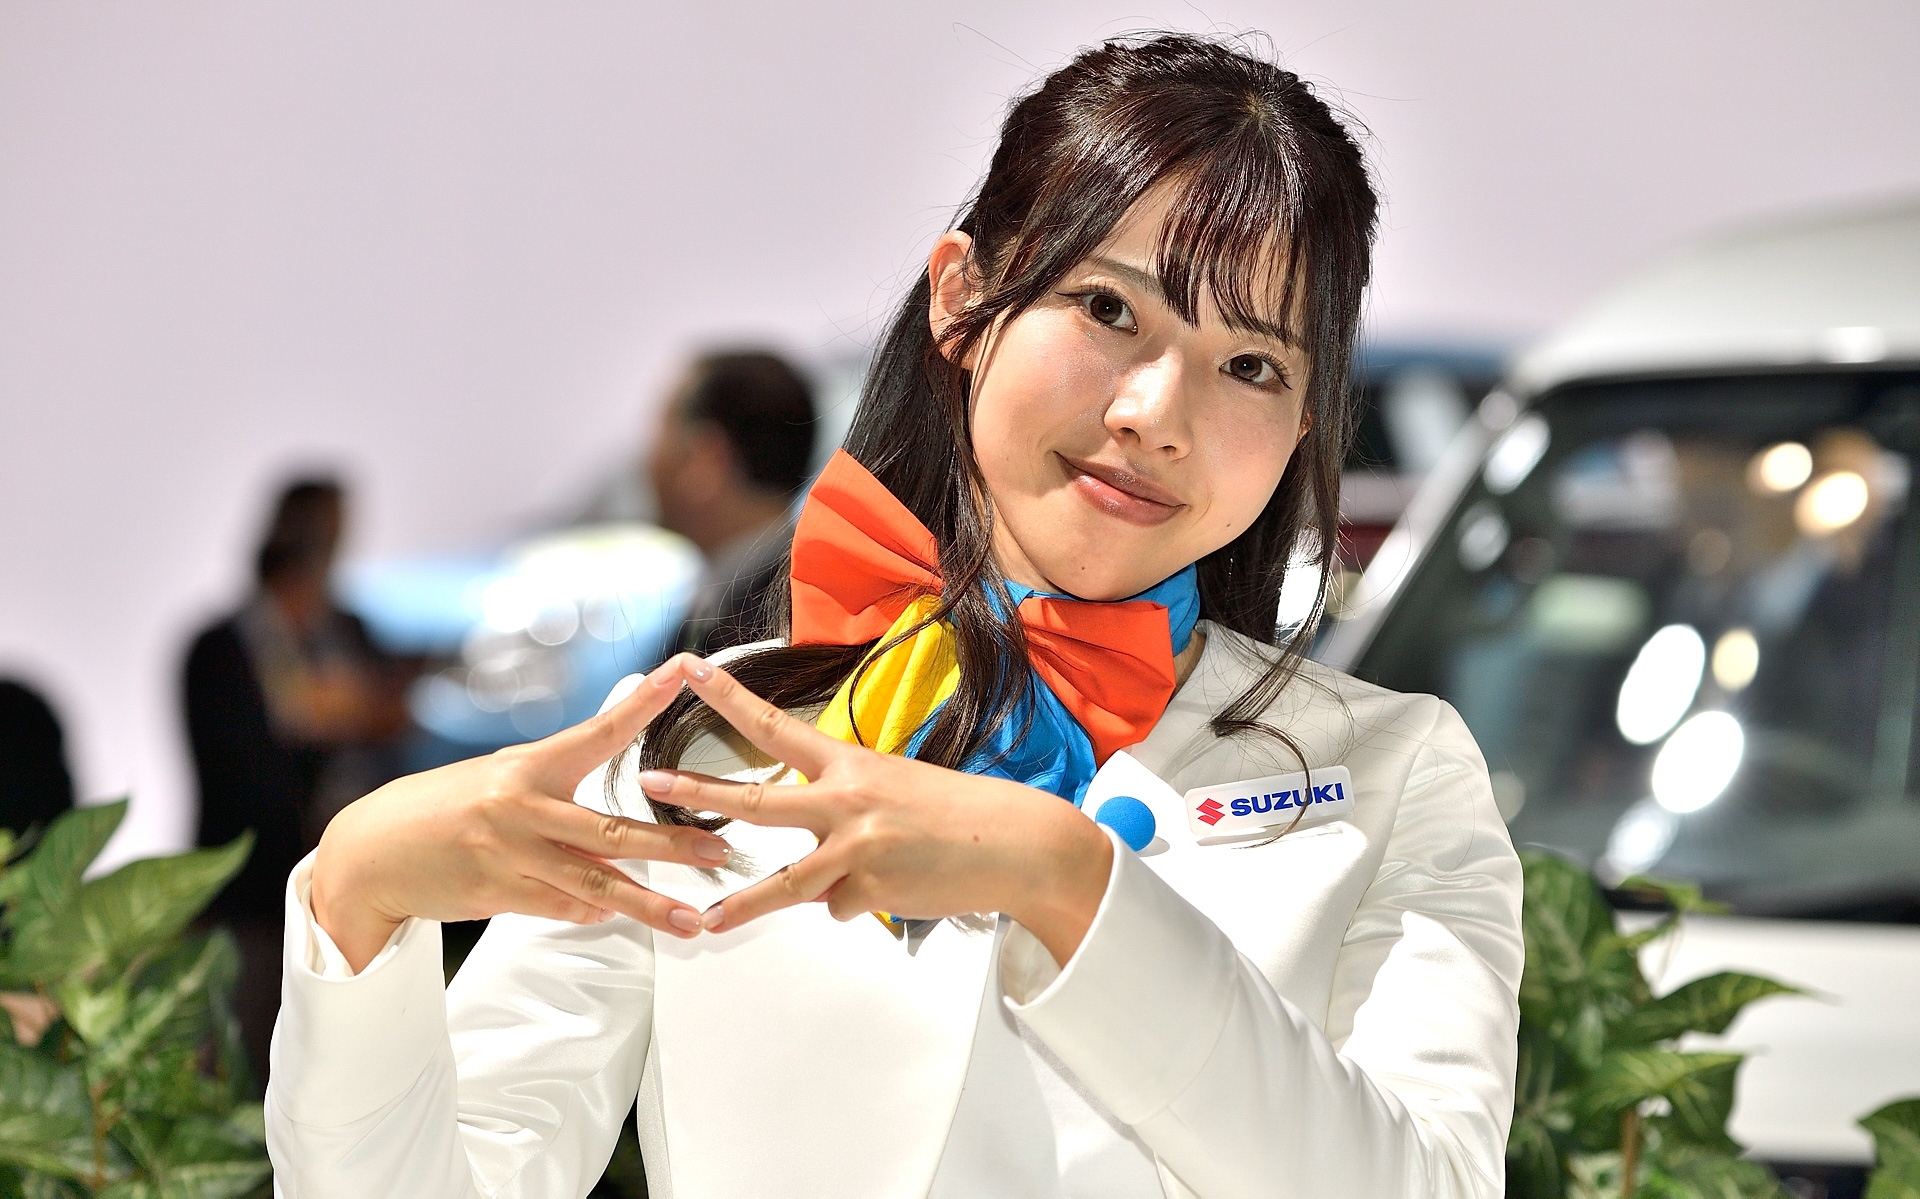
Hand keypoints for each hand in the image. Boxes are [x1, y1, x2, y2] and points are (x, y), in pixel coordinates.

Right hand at [310, 659, 730, 971]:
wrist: (369, 852)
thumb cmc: (444, 810)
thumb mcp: (499, 780)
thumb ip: (555, 790)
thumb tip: (607, 819)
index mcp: (529, 766)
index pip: (599, 731)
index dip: (642, 702)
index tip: (682, 672)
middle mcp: (522, 806)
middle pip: (613, 831)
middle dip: (675, 846)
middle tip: (722, 852)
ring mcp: (510, 853)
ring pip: (596, 885)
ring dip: (649, 905)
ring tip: (693, 921)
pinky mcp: (497, 892)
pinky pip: (561, 908)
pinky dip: (591, 912)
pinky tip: (614, 914)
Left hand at [637, 654, 1113, 965]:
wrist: (1014, 845)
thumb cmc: (959, 815)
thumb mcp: (895, 790)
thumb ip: (844, 813)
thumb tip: (815, 859)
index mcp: (850, 766)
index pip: (776, 726)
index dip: (730, 698)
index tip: (691, 670)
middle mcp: (846, 802)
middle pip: (756, 802)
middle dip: (697, 792)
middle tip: (650, 781)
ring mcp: (855, 849)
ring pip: (786, 885)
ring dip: (743, 907)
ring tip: (708, 922)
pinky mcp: (870, 891)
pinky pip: (841, 907)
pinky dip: (859, 904)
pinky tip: (896, 889)